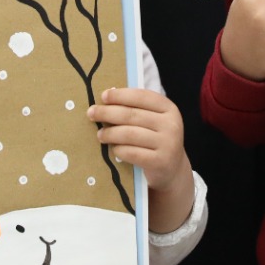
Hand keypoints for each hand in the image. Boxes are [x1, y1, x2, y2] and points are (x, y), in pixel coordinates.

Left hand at [89, 87, 194, 233]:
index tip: (103, 96)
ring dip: (110, 133)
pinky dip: (119, 150)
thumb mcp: (153, 120)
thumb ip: (136, 109)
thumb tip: (107, 97)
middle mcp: (171, 124)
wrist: (172, 169)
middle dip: (108, 113)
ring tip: (100, 135)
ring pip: (130, 134)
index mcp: (168, 108)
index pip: (142, 96)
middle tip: (91, 113)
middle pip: (132, 115)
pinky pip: (132, 153)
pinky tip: (113, 149)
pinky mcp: (160, 162)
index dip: (121, 95)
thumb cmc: (155, 139)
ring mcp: (168, 144)